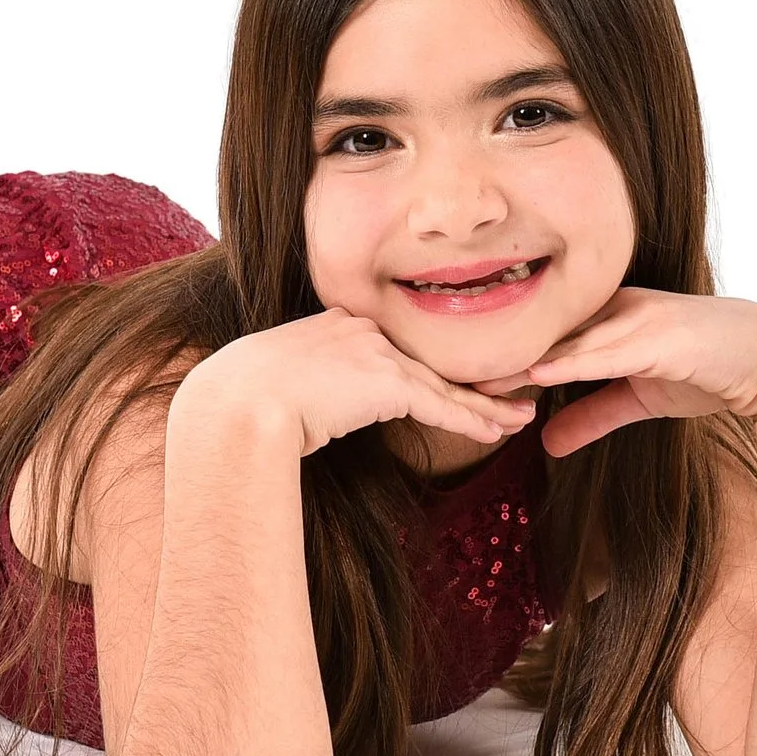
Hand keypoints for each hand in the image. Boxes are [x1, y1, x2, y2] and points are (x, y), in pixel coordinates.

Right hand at [185, 306, 541, 459]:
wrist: (237, 405)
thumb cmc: (236, 404)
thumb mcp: (268, 386)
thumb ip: (298, 390)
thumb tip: (298, 416)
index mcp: (333, 325)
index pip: (392, 351)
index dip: (425, 372)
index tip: (448, 385)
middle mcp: (361, 329)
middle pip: (426, 363)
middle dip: (467, 382)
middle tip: (506, 394)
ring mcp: (376, 352)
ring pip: (442, 385)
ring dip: (485, 406)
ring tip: (519, 417)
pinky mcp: (389, 381)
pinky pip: (442, 406)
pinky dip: (474, 420)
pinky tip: (500, 430)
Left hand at [471, 289, 756, 456]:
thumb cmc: (709, 369)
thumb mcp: (639, 397)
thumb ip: (592, 414)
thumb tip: (545, 442)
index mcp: (606, 317)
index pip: (539, 331)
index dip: (496, 351)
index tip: (448, 370)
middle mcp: (615, 309)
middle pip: (540, 327)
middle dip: (492, 349)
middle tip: (439, 369)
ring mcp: (637, 318)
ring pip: (565, 335)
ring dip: (518, 353)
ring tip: (471, 374)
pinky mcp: (660, 336)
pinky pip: (606, 348)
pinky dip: (569, 358)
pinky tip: (534, 368)